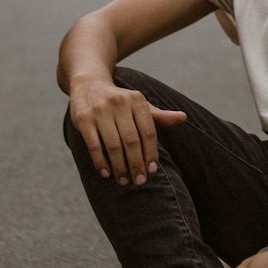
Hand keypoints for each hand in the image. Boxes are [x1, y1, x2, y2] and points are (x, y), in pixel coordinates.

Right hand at [69, 78, 184, 185]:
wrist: (89, 85)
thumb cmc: (120, 102)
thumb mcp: (139, 105)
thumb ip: (159, 115)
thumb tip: (183, 118)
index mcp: (136, 100)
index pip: (148, 131)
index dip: (151, 153)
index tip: (152, 171)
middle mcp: (119, 103)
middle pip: (131, 141)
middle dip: (136, 164)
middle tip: (139, 181)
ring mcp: (100, 110)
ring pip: (113, 145)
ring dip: (119, 167)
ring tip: (124, 181)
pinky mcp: (83, 119)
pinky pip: (94, 145)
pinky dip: (101, 162)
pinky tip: (106, 174)